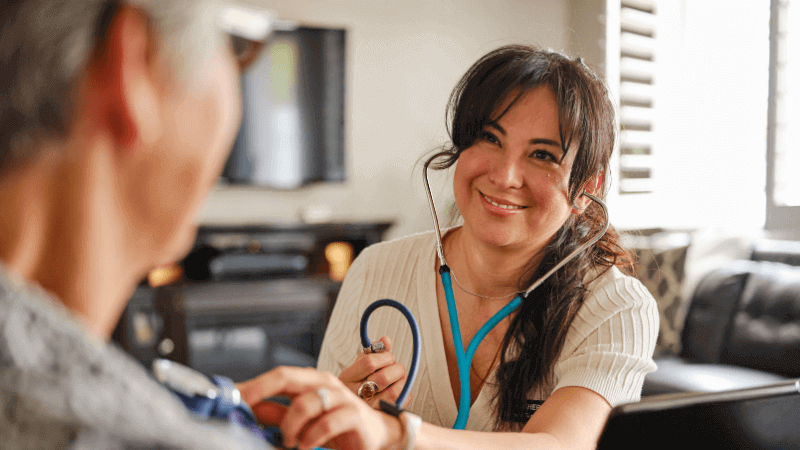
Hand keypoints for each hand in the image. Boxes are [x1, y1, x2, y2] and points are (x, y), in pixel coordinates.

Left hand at [237, 366, 402, 449]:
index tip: (232, 396)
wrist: (374, 434)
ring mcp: (340, 396)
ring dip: (290, 426)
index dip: (254, 385)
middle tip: (246, 408)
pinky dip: (311, 437)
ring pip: (306, 402)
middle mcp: (325, 382)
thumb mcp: (302, 419)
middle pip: (289, 376)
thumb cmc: (336, 423)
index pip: (279, 375)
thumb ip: (276, 413)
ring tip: (289, 440)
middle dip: (262, 390)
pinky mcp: (353, 415)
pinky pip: (326, 423)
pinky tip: (306, 445)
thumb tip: (247, 408)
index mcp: (311, 380)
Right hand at [338, 336, 409, 407]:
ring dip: (402, 380)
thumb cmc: (356, 383)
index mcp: (347, 378)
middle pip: (384, 377)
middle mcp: (356, 394)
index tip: (388, 357)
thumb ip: (372, 352)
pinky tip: (398, 389)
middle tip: (395, 367)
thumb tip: (386, 340)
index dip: (385, 356)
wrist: (349, 409)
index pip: (369, 363)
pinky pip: (400, 402)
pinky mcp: (381, 416)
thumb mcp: (358, 366)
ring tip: (398, 378)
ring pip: (394, 392)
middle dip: (396, 368)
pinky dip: (404, 392)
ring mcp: (369, 408)